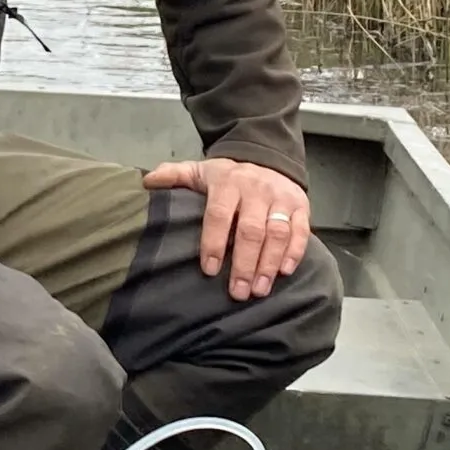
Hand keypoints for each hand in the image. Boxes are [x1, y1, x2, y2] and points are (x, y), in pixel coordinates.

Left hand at [140, 157, 312, 301]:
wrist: (268, 157)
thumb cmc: (228, 177)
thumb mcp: (200, 171)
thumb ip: (174, 176)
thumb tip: (147, 182)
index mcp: (228, 183)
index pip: (219, 215)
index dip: (213, 242)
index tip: (210, 269)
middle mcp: (256, 189)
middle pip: (251, 230)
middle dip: (244, 263)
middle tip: (238, 292)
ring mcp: (281, 198)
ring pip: (277, 233)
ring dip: (268, 264)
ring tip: (259, 290)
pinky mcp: (301, 206)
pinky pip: (301, 231)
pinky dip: (294, 252)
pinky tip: (283, 272)